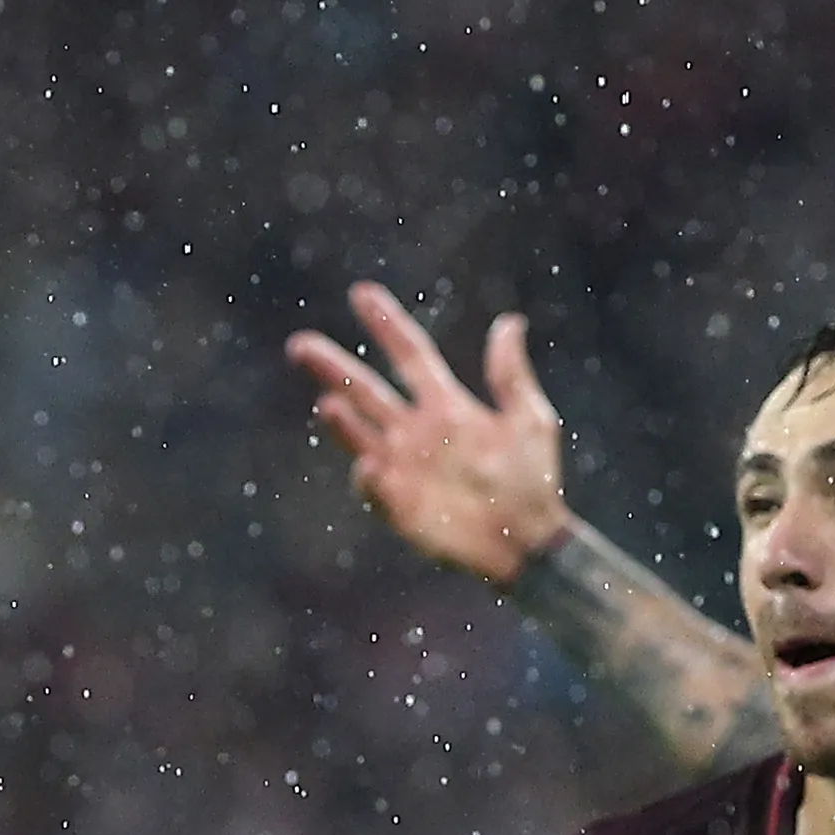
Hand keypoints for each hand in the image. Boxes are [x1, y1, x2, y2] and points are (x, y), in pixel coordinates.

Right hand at [286, 283, 572, 585]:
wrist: (530, 541)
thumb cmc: (535, 480)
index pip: (409, 354)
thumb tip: (510, 321)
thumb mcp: (529, 418)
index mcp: (446, 405)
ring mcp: (403, 468)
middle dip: (333, 367)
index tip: (360, 293)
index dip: (385, 324)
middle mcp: (416, 431)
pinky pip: (372, 487)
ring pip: (358, 434)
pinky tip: (367, 464)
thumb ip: (510, 374)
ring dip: (339, 420)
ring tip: (326, 404)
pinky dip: (367, 476)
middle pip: (365, 390)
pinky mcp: (398, 506)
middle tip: (299, 345)